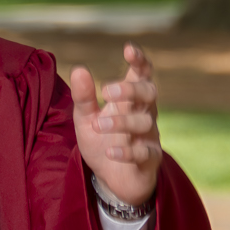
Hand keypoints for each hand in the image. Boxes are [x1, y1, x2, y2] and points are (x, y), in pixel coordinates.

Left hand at [70, 43, 159, 208]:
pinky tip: (110, 152)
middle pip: (150, 92)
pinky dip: (128, 152)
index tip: (129, 50)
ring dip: (122, 122)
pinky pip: (145, 153)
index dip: (140, 60)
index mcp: (131, 100)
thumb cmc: (102, 142)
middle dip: (131, 89)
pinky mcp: (150, 160)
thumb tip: (79, 69)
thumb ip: (83, 97)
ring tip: (98, 125)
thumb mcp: (85, 119)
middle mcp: (144, 113)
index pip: (142, 74)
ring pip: (146, 122)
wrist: (111, 180)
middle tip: (107, 92)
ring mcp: (149, 136)